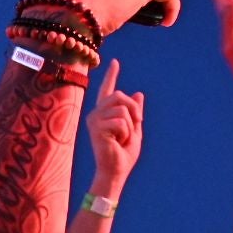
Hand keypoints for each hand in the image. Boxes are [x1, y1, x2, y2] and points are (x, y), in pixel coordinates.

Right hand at [85, 60, 143, 191]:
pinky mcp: (96, 128)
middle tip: (135, 126)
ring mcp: (94, 119)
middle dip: (134, 110)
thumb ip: (135, 113)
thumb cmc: (123, 155)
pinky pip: (121, 122)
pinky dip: (125, 133)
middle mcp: (97, 113)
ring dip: (130, 125)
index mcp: (106, 113)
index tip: (115, 62)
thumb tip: (138, 93)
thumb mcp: (135, 130)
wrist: (116, 171)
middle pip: (120, 95)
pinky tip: (117, 143)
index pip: (108, 90)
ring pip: (122, 109)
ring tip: (122, 138)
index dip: (111, 75)